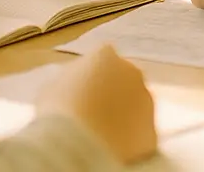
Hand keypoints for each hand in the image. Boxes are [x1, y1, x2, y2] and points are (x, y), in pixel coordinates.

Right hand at [37, 46, 156, 164]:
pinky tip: (112, 147)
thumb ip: (69, 80)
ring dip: (122, 115)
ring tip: (99, 134)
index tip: (80, 92)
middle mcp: (132, 72)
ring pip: (134, 105)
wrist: (79, 148)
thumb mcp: (52, 88)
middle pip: (122, 80)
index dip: (90, 76)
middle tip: (91, 113)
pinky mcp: (151, 129)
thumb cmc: (57, 113)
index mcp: (105, 56)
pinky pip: (139, 131)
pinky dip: (129, 137)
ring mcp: (145, 101)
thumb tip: (73, 86)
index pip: (101, 58)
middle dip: (111, 93)